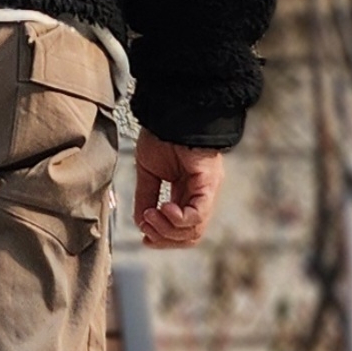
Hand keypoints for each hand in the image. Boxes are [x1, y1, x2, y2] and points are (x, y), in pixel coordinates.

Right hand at [133, 132, 224, 249]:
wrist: (170, 112)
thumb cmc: (161, 135)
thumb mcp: (148, 172)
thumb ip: (146, 197)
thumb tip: (142, 224)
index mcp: (187, 192)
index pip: (182, 229)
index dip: (164, 238)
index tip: (145, 237)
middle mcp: (200, 195)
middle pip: (190, 235)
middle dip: (165, 238)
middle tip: (146, 229)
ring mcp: (207, 191)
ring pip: (194, 230)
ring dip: (168, 229)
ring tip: (150, 215)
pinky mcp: (209, 184)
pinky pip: (197, 214)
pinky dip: (178, 219)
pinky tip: (163, 208)